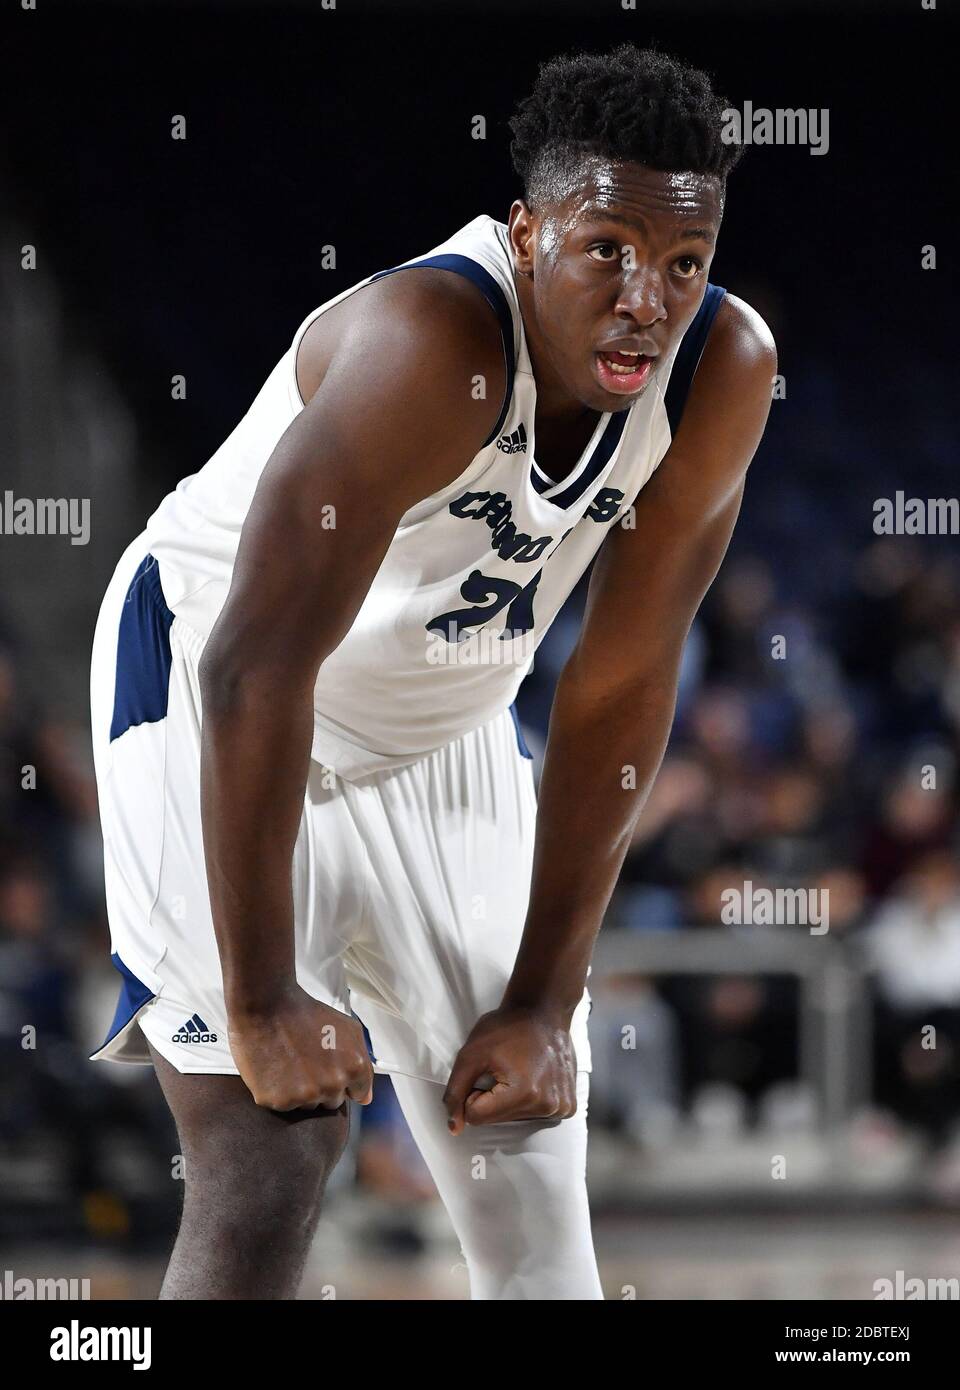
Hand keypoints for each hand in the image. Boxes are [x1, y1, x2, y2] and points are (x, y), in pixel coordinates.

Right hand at [228, 986, 373, 1111]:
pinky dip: (278, 1093)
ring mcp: (305, 1096)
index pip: (355, 1094)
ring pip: (307, 1106)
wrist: (267, 1006)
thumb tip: (365, 1099)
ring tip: (289, 1064)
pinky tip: (274, 1070)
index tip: (327, 1065)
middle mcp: (332, 1085)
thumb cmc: (307, 1014)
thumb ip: (364, 1064)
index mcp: (354, 1068)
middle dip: (321, 1087)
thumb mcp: (349, 1029)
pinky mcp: (279, 1101)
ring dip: (300, 1092)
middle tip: (305, 1062)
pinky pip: (283, 1106)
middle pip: (331, 1102)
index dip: (341, 1079)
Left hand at [442, 1004, 577, 1134]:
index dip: (473, 1092)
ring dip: (510, 1100)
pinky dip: (529, 1101)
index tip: (486, 1071)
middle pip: (497, 1120)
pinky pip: (535, 1115)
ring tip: (520, 1071)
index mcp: (523, 1093)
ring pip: (515, 1119)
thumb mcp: (470, 1054)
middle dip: (492, 1098)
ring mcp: (561, 1108)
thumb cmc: (506, 1028)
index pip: (476, 1116)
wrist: (543, 1011)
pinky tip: (535, 1078)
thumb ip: (456, 1092)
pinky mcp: (568, 1107)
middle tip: (504, 1069)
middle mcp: (547, 1106)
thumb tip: (454, 1128)